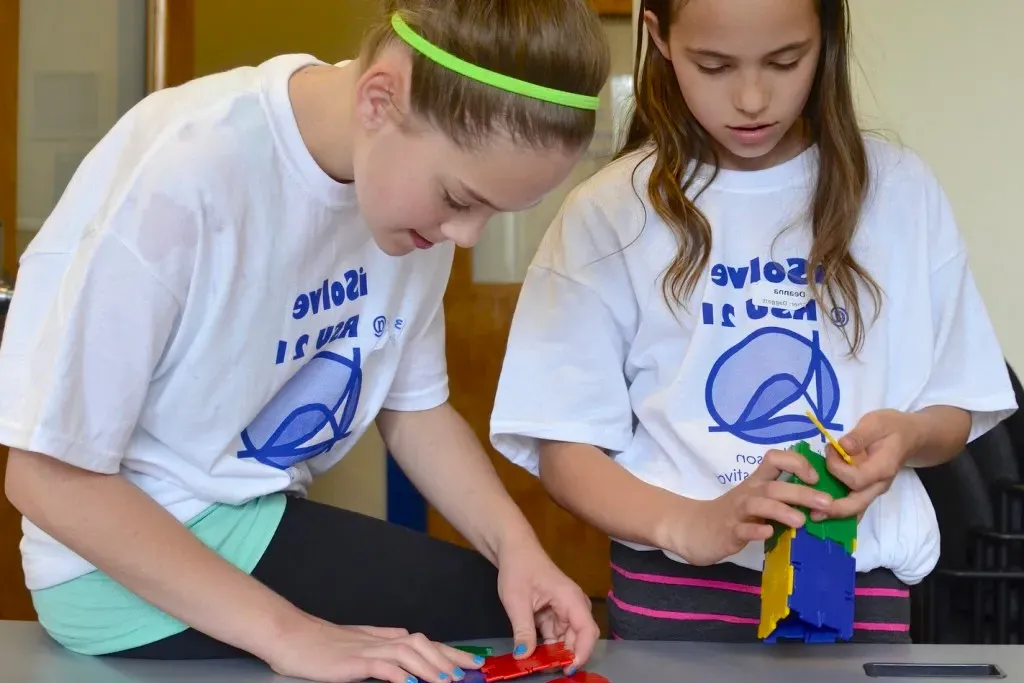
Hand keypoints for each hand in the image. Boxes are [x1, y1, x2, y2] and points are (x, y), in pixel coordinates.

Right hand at [264, 615, 482, 682]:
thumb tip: (407, 645)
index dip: (451, 652)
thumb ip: (383, 645)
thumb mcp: (358, 644)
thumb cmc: (320, 644)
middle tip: (469, 671)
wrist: (291, 636)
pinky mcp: (352, 662)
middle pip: (423, 644)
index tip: (472, 662)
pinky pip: (380, 666)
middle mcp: (380, 640)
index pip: (425, 643)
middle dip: (449, 658)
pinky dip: (397, 674)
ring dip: (430, 667)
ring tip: (447, 681)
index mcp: (384, 638)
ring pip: (407, 653)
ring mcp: (367, 649)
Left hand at [496, 541, 598, 673]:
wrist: (513, 550)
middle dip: (565, 657)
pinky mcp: (554, 614)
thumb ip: (523, 631)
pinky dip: (546, 646)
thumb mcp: (517, 601)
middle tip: (545, 670)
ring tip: (537, 664)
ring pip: (566, 640)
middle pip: (578, 639)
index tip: (568, 669)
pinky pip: (555, 636)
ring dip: (554, 653)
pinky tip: (534, 654)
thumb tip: (524, 657)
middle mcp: (573, 606)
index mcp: (571, 599)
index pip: (587, 631)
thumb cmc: (518, 568)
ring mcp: (564, 611)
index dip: (582, 653)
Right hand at [679, 449, 834, 565]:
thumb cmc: (732, 515)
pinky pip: (742, 529)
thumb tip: (818, 501)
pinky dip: (756, 530)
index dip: (797, 463)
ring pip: (759, 505)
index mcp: (757, 483)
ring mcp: (737, 512)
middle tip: (827, 503)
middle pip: (774, 486)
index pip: (775, 459)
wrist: (694, 530)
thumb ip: (781, 498)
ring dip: (781, 510)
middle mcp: (748, 493)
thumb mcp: (755, 500)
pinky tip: (768, 532)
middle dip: (802, 492)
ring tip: (801, 521)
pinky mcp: (728, 532)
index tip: (815, 478)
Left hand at [823, 409, 925, 519]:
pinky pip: (854, 506)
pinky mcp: (866, 490)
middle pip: (857, 504)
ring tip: (812, 517)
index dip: (837, 469)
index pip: (857, 479)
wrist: (909, 437)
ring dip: (834, 515)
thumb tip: (842, 446)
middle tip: (812, 512)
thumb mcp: (876, 423)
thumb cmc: (891, 428)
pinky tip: (821, 513)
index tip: (829, 450)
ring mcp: (873, 490)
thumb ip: (860, 436)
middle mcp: (879, 485)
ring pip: (855, 509)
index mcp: (883, 468)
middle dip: (834, 509)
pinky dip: (838, 512)